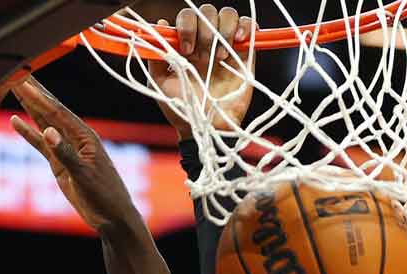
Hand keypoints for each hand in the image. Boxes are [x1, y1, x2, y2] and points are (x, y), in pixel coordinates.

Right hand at [11, 77, 143, 236]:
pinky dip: (29, 133)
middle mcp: (75, 138)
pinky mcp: (60, 163)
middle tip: (15, 72)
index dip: (39, 96)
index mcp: (85, 136)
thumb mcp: (84, 175)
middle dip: (33, 92)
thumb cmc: (105, 195)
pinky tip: (16, 121)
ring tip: (13, 88)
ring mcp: (67, 150)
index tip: (22, 80)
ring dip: (29, 107)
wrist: (112, 217)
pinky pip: (41, 144)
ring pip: (44, 123)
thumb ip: (65, 154)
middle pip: (49, 111)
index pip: (57, 112)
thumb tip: (48, 132)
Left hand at [150, 5, 254, 139]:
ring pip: (228, 15)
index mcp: (186, 44)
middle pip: (208, 11)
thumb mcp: (160, 82)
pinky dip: (245, 26)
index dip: (187, 26)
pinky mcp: (245, 54)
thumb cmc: (182, 108)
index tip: (186, 51)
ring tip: (219, 57)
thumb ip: (157, 55)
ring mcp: (227, 46)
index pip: (187, 17)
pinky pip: (250, 26)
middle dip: (205, 30)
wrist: (205, 127)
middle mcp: (206, 41)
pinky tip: (237, 40)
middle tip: (203, 57)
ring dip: (223, 29)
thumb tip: (161, 25)